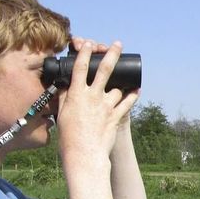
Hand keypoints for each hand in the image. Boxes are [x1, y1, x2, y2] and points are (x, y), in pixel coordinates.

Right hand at [55, 41, 137, 165]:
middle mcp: (93, 97)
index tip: (88, 43)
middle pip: (105, 69)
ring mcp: (106, 106)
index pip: (81, 68)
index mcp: (77, 95)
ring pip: (118, 88)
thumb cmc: (69, 137)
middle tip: (117, 44)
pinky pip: (128, 103)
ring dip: (121, 84)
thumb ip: (64, 97)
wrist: (84, 155)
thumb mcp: (62, 114)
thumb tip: (65, 85)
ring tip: (124, 81)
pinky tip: (137, 90)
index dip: (85, 53)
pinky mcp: (116, 116)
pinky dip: (133, 96)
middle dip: (112, 53)